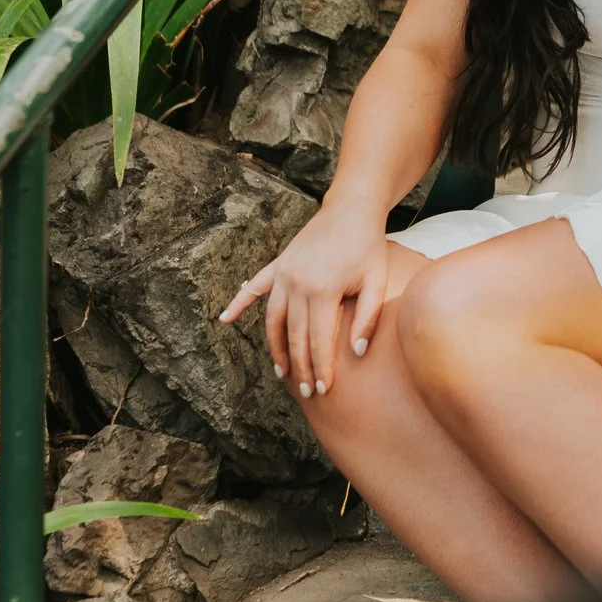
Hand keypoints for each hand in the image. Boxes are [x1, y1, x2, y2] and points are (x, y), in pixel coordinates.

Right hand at [218, 199, 389, 399]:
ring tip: (281, 372)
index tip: (323, 391)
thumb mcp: (377, 281)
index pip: (318, 340)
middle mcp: (297, 284)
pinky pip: (254, 287)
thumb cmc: (368, 247)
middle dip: (300, 367)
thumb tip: (357, 353)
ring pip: (273, 320)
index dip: (321, 367)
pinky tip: (224, 320)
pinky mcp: (278, 264)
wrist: (351, 209)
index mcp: (322, 290)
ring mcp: (284, 274)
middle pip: (294, 336)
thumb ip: (368, 318)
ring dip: (275, 348)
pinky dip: (238, 303)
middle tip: (306, 392)